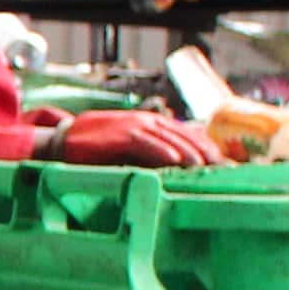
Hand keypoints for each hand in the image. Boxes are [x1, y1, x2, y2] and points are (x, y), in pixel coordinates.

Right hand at [53, 110, 223, 169]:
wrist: (64, 140)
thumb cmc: (97, 147)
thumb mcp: (129, 147)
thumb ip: (150, 153)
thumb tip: (175, 168)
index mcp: (151, 122)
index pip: (187, 133)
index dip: (206, 146)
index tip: (223, 163)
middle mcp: (147, 121)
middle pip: (184, 135)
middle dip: (205, 151)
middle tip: (223, 167)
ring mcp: (134, 126)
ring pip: (170, 138)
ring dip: (189, 152)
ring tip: (206, 166)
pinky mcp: (121, 135)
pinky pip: (146, 143)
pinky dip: (162, 151)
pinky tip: (176, 160)